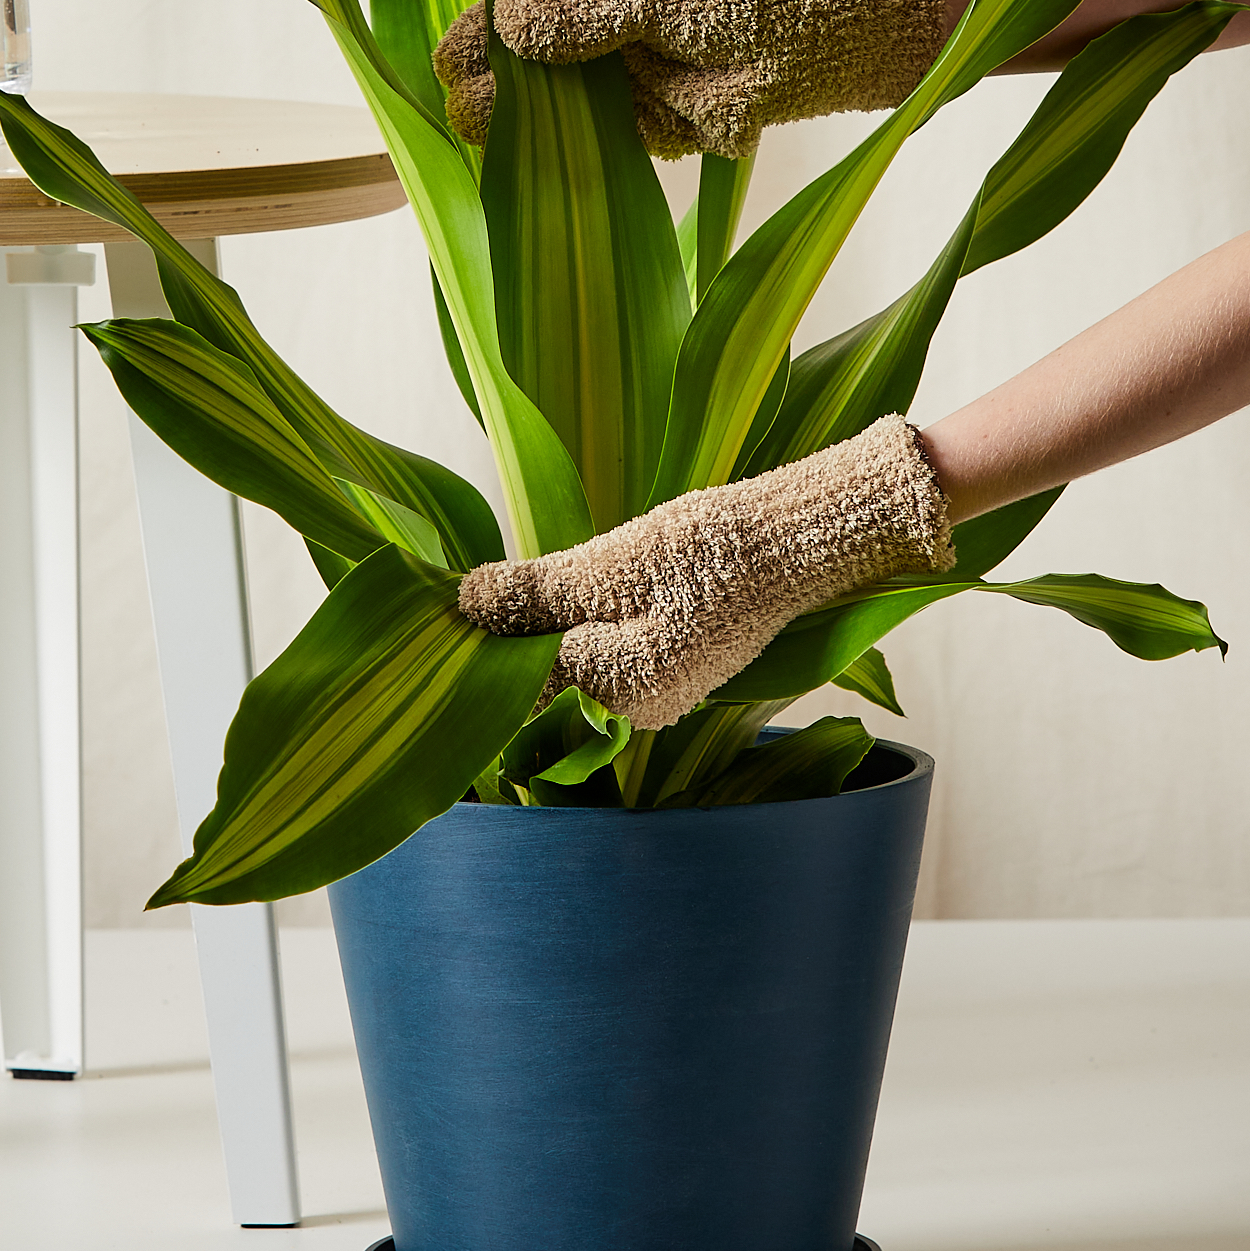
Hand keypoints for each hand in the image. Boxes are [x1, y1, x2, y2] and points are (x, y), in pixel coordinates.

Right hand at [433, 0, 947, 159]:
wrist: (812, 45)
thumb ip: (582, 9)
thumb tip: (508, 18)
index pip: (519, 4)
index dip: (481, 32)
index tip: (448, 59)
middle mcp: (598, 33)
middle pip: (528, 65)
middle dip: (493, 87)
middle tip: (461, 109)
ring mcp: (620, 83)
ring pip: (554, 110)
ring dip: (519, 126)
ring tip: (482, 137)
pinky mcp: (645, 130)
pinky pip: (595, 146)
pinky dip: (564, 158)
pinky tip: (529, 167)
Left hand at [457, 416, 952, 729]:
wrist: (800, 538)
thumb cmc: (712, 550)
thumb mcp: (609, 564)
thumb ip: (534, 592)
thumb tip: (462, 603)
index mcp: (618, 694)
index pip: (518, 688)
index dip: (480, 649)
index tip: (450, 609)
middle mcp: (635, 712)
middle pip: (542, 686)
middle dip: (507, 644)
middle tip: (472, 595)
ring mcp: (655, 694)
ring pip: (569, 669)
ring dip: (539, 632)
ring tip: (516, 588)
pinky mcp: (668, 668)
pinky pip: (600, 657)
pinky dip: (576, 628)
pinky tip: (569, 592)